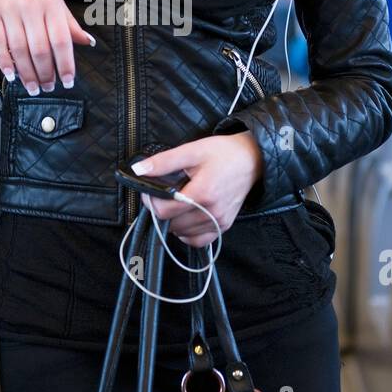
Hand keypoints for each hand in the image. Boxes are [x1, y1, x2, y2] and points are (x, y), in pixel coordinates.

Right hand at [0, 0, 94, 92]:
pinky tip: (11, 75)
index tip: (68, 82)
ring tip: (32, 87)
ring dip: (27, 73)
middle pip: (40, 49)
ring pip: (19, 49)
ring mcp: (9, 10)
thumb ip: (69, 23)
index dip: (65, 64)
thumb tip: (88, 42)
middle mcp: (31, 7)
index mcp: (51, 4)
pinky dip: (5, 62)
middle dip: (45, 73)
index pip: (61, 40)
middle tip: (47, 88)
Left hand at [132, 132, 263, 246]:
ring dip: (174, 222)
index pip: (164, 211)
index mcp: (202, 193)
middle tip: (164, 195)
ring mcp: (219, 221)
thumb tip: (139, 170)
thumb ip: (164, 162)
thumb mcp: (192, 150)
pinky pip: (199, 240)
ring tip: (177, 203)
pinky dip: (188, 234)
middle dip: (162, 210)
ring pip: (183, 234)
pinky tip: (186, 218)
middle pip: (172, 224)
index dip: (151, 202)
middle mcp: (212, 212)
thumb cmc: (223, 153)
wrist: (251, 159)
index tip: (151, 191)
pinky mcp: (224, 225)